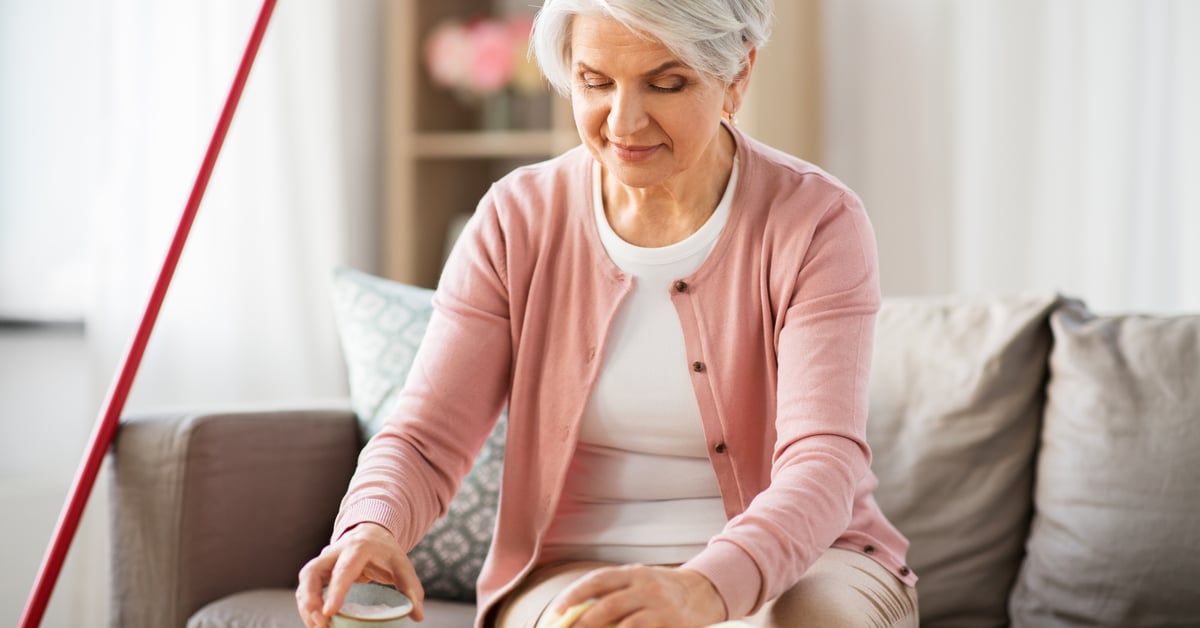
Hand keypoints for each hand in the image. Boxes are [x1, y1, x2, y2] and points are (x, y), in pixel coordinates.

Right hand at [295, 522, 425, 627]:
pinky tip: (316, 622)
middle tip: (321, 624)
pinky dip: (307, 606)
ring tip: (319, 627)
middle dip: (311, 600)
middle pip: (312, 572)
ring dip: (306, 606)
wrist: (371, 534)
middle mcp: (334, 552)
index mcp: (358, 548)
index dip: (335, 591)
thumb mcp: (402, 565)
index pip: (343, 569)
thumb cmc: (386, 551)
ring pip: (305, 581)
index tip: (330, 612)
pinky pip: (305, 588)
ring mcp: (323, 560)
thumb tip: (417, 615)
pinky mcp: (318, 571)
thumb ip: (410, 588)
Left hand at [550, 565, 726, 627]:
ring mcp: (661, 608)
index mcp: (634, 572)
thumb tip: (575, 610)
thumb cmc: (661, 590)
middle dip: (583, 623)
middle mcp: (647, 587)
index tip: (556, 611)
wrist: (705, 594)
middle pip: (608, 606)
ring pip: (625, 626)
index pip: (598, 580)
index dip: (574, 595)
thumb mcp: (639, 580)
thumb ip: (613, 590)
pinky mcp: (673, 626)